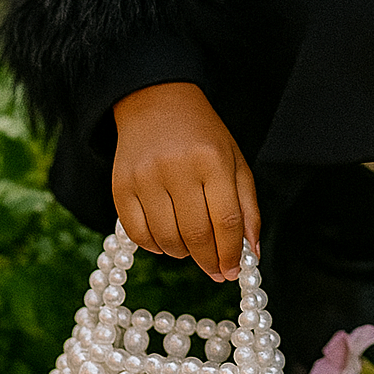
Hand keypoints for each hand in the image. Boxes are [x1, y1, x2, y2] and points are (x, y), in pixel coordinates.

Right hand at [112, 82, 259, 282]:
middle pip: (196, 234)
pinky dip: (155, 247)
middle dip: (209, 261)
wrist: (157, 101)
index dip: (231, 252)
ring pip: (167, 239)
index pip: (226, 220)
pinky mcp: (121, 185)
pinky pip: (138, 235)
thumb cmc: (203, 136)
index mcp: (212, 159)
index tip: (234, 271)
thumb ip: (246, 206)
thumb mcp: (234, 160)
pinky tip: (167, 240)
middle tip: (216, 271)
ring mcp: (145, 177)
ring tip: (192, 247)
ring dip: (183, 254)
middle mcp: (177, 167)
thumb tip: (252, 254)